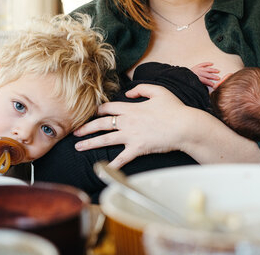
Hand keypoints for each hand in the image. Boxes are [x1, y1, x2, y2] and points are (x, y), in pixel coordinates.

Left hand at [73, 84, 192, 168]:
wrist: (185, 126)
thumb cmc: (175, 109)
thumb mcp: (158, 91)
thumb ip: (141, 88)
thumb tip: (128, 92)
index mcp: (131, 108)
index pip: (109, 108)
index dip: (98, 110)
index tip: (91, 113)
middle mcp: (127, 121)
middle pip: (101, 123)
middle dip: (86, 127)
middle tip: (74, 132)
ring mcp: (131, 136)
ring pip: (105, 139)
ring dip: (90, 143)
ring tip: (78, 147)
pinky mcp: (137, 148)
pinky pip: (121, 158)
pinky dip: (112, 165)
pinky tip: (102, 170)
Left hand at [190, 62, 219, 86]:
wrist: (183, 76)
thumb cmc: (189, 81)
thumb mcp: (194, 84)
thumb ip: (201, 85)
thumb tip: (207, 88)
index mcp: (196, 78)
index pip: (204, 80)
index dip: (209, 83)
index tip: (214, 85)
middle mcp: (197, 72)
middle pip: (206, 74)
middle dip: (213, 76)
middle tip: (218, 78)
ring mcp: (197, 68)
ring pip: (206, 69)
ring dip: (212, 70)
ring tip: (218, 71)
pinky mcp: (197, 66)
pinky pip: (203, 64)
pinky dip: (207, 63)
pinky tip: (212, 63)